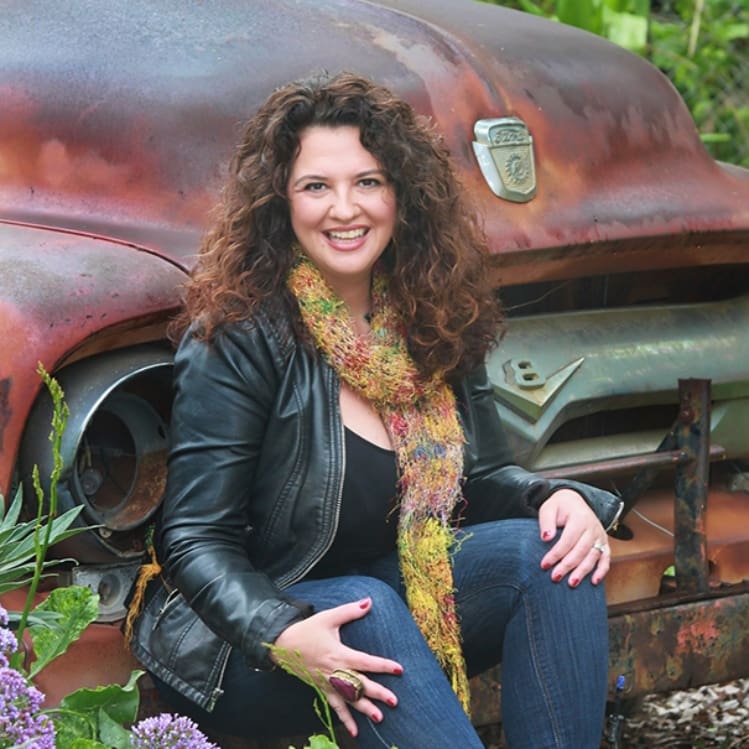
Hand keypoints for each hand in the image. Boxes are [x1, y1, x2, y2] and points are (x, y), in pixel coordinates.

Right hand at [271, 597, 402, 736]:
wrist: (282, 645)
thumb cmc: (307, 630)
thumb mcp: (329, 617)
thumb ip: (350, 611)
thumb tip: (369, 601)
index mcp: (339, 653)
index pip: (365, 661)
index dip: (382, 665)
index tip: (399, 669)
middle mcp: (335, 671)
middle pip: (359, 684)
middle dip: (377, 693)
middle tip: (394, 701)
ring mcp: (327, 683)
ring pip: (349, 699)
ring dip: (364, 709)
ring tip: (379, 718)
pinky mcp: (322, 689)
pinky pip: (335, 706)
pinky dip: (345, 720)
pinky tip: (355, 732)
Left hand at [538, 488, 610, 586]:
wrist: (574, 501)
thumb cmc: (559, 506)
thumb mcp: (548, 508)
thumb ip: (546, 522)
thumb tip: (546, 537)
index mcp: (579, 518)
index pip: (568, 540)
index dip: (556, 554)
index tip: (544, 565)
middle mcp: (592, 528)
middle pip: (581, 551)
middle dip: (568, 566)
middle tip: (555, 577)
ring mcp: (600, 536)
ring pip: (593, 557)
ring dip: (582, 572)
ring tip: (571, 583)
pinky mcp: (604, 543)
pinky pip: (606, 558)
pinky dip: (601, 571)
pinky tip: (593, 582)